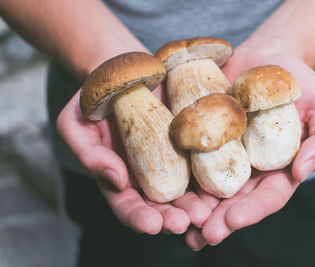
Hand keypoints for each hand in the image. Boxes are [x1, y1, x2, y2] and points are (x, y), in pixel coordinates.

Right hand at [57, 85, 211, 234]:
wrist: (123, 70)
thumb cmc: (94, 98)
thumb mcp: (76, 123)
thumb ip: (89, 154)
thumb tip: (117, 181)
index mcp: (118, 176)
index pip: (127, 205)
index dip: (139, 217)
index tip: (152, 225)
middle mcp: (147, 174)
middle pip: (161, 205)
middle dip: (172, 217)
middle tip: (185, 222)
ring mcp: (171, 160)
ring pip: (186, 190)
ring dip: (196, 204)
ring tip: (206, 211)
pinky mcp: (189, 143)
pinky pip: (202, 163)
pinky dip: (211, 177)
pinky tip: (220, 186)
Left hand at [185, 46, 314, 249]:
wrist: (266, 57)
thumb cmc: (300, 83)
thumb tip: (302, 171)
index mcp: (278, 169)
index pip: (267, 197)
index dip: (250, 211)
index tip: (231, 221)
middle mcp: (248, 168)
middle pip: (233, 200)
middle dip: (218, 220)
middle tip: (201, 235)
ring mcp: (222, 154)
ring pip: (207, 187)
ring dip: (193, 208)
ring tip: (177, 226)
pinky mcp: (202, 137)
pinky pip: (187, 157)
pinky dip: (176, 176)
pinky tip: (161, 191)